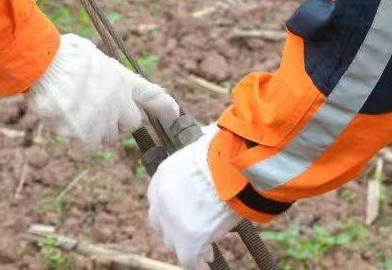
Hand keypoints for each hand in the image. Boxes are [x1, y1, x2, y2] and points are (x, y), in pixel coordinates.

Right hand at [25, 34, 178, 148]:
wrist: (43, 63)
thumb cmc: (61, 53)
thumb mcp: (91, 53)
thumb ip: (103, 73)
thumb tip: (101, 78)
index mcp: (121, 78)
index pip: (151, 94)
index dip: (165, 107)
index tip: (174, 114)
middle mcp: (118, 101)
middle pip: (128, 125)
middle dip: (115, 123)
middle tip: (93, 111)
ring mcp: (102, 119)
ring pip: (104, 138)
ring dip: (91, 132)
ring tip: (71, 110)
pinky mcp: (84, 134)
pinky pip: (83, 148)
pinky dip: (74, 141)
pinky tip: (61, 121)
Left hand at [147, 125, 238, 268]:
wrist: (231, 164)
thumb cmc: (225, 149)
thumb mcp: (202, 144)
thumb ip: (199, 153)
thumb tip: (211, 133)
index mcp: (162, 177)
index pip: (160, 201)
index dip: (174, 211)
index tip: (188, 215)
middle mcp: (160, 201)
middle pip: (163, 224)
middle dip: (178, 230)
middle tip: (197, 233)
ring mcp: (172, 222)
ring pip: (175, 243)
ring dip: (190, 245)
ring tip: (206, 251)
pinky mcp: (188, 240)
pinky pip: (190, 260)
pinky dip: (199, 263)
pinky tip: (207, 263)